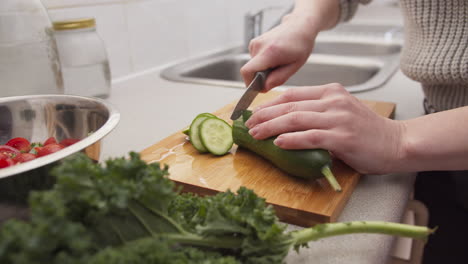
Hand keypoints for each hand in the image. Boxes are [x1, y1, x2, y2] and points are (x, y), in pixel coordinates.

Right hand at [240, 14, 317, 90]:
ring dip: (263, 69)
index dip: (249, 83)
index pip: (247, 71)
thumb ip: (278, 79)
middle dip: (261, 77)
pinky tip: (275, 57)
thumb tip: (263, 88)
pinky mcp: (254, 42)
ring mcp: (255, 42)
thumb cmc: (300, 45)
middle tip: (278, 72)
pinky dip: (263, 63)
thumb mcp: (294, 66)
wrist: (299, 26)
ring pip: (253, 66)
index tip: (259, 88)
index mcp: (269, 52)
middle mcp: (259, 46)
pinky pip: (255, 60)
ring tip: (278, 62)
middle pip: (251, 70)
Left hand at [244, 83, 404, 173]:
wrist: (396, 143)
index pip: (292, 95)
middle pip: (290, 106)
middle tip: (248, 125)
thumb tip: (285, 120)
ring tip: (256, 134)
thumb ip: (317, 110)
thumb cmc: (366, 131)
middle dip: (265, 116)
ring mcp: (339, 118)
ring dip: (272, 128)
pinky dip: (292, 140)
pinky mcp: (343, 137)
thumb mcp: (341, 111)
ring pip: (296, 120)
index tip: (254, 113)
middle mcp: (333, 101)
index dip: (269, 104)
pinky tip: (278, 143)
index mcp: (331, 92)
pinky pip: (310, 137)